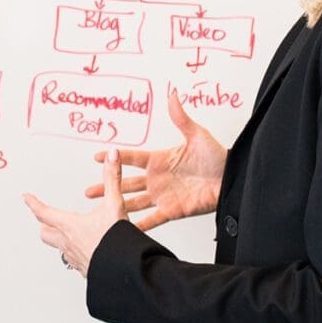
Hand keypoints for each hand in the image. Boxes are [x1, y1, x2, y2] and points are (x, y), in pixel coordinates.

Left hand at [24, 149, 128, 276]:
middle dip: (43, 224)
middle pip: (45, 233)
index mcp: (69, 225)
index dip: (33, 203)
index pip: (43, 212)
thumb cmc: (116, 240)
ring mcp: (75, 258)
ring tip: (65, 233)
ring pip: (58, 248)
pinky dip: (75, 253)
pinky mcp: (85, 270)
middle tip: (42, 218)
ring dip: (59, 239)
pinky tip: (86, 250)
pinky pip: (73, 261)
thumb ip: (113, 179)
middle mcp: (68, 243)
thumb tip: (112, 156)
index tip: (26, 197)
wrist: (125, 271)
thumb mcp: (115, 204)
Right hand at [85, 90, 226, 231]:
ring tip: (100, 210)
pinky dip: (139, 225)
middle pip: (126, 184)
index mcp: (160, 161)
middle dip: (107, 187)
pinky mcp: (172, 211)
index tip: (98, 157)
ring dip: (117, 205)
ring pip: (133, 202)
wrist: (232, 180)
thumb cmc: (218, 157)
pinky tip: (124, 228)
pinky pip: (152, 219)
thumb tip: (173, 94)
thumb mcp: (197, 135)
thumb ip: (180, 118)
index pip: (132, 159)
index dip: (114, 158)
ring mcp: (163, 196)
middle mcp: (157, 180)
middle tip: (89, 191)